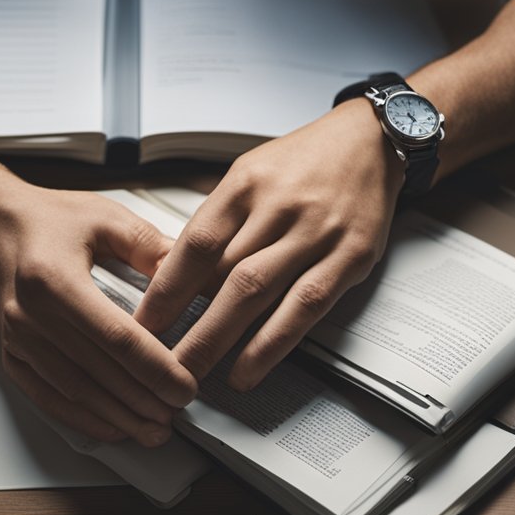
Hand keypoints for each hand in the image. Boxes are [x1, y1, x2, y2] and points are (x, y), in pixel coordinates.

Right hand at [0, 176, 197, 445]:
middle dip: (144, 400)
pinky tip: (112, 428)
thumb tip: (198, 279)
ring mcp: (17, 340)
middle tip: (179, 411)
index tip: (185, 385)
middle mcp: (29, 315)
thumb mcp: (106, 218)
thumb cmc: (48, 220)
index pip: (117, 338)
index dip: (155, 368)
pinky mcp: (12, 355)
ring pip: (76, 392)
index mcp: (54, 279)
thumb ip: (152, 249)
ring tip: (154, 429)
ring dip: (119, 417)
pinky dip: (83, 419)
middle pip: (98, 372)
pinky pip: (49, 398)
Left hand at [134, 99, 402, 389]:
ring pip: (259, 293)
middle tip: (158, 360)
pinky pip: (304, 308)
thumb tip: (174, 275)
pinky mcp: (349, 258)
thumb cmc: (303, 161)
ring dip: (221, 339)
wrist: (370, 141)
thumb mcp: (249, 174)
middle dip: (186, 323)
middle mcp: (280, 207)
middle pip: (224, 274)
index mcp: (247, 183)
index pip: (197, 243)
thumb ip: (218, 222)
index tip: (144, 322)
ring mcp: (318, 234)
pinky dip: (271, 343)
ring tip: (193, 373)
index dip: (166, 288)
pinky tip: (247, 369)